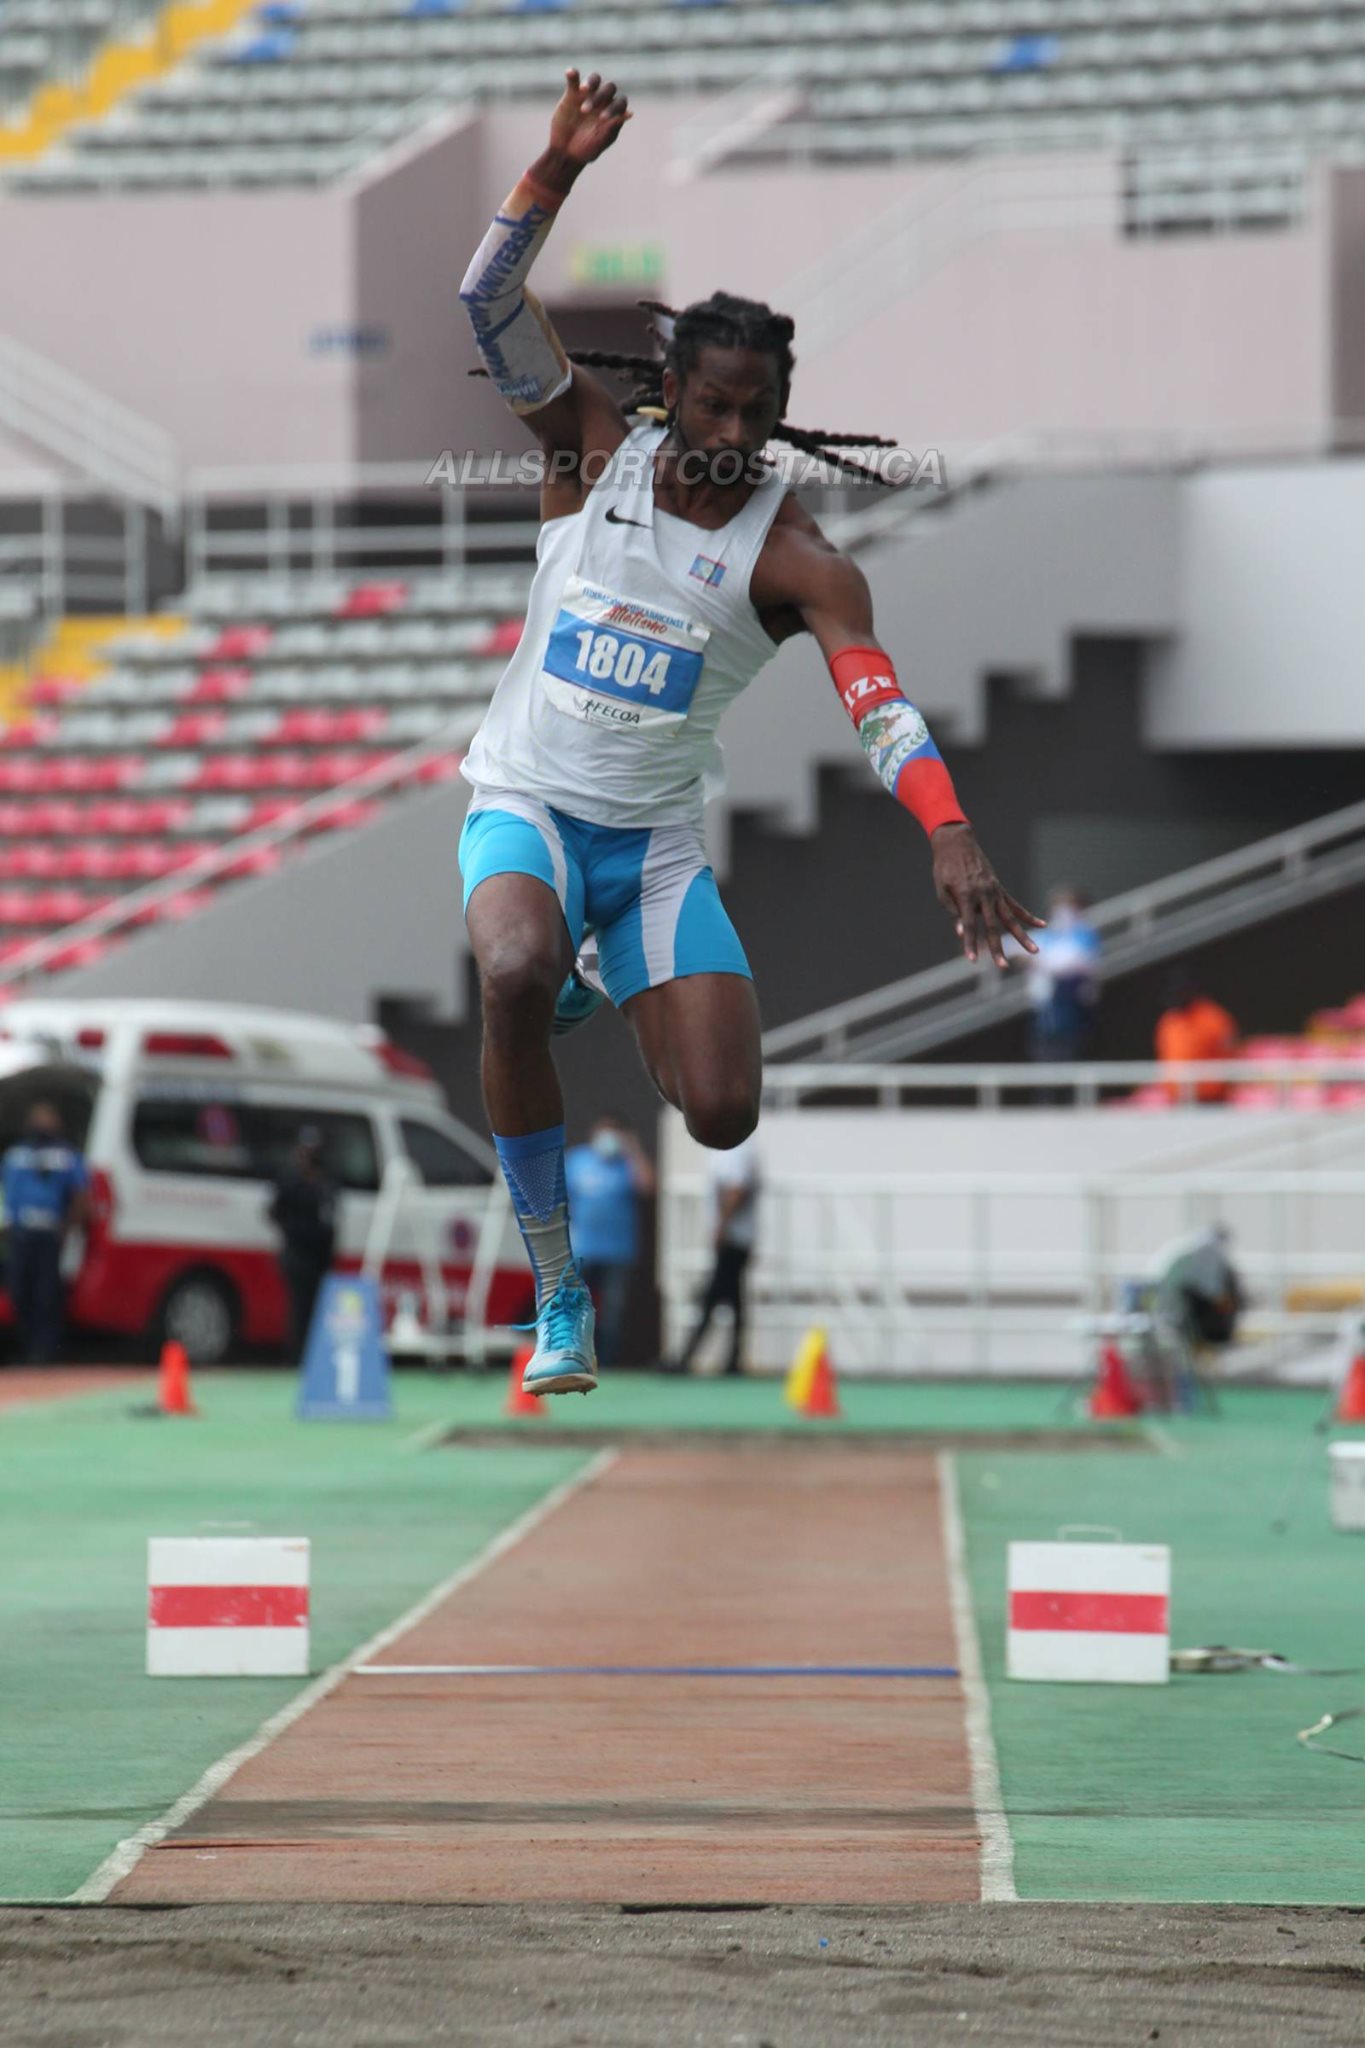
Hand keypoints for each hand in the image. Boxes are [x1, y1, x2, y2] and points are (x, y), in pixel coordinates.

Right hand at [549, 68, 630, 166]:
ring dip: (591, 82)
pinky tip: (570, 72)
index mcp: (614, 113)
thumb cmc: (585, 150)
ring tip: (582, 90)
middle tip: (585, 111)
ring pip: (595, 79)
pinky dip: (573, 74)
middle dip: (599, 97)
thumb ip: (613, 128)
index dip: (613, 108)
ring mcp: (589, 95)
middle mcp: (603, 101)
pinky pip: (574, 79)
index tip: (602, 118)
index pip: (620, 103)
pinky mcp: (573, 92)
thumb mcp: (599, 142)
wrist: (565, 151)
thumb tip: (630, 113)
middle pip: (608, 89)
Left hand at [931, 822, 1044, 968]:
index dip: (970, 943)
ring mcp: (995, 892)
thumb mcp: (942, 889)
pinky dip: (1028, 916)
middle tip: (1003, 967)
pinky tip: (1042, 925)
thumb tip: (962, 931)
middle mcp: (984, 895)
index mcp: (966, 896)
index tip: (973, 960)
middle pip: (992, 927)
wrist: (957, 843)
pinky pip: (1016, 905)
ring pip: (1010, 919)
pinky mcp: (1000, 889)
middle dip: (997, 948)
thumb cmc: (944, 867)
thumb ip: (952, 910)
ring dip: (1022, 936)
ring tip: (1035, 951)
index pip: (969, 926)